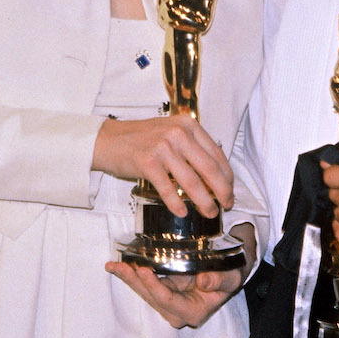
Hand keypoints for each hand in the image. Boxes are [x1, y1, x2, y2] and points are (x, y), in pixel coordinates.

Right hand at [93, 115, 232, 217]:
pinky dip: (176, 203)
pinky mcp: (147, 162)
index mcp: (188, 125)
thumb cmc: (142, 139)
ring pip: (192, 181)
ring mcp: (162, 147)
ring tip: (209, 212)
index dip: (227, 176)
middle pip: (209, 168)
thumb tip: (215, 176)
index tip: (230, 190)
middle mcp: (178, 134)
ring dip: (204, 201)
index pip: (216, 153)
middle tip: (227, 204)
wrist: (108, 139)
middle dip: (222, 190)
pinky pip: (168, 189)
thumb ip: (192, 148)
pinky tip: (182, 211)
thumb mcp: (171, 133)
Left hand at [105, 222, 255, 327]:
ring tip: (113, 265)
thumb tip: (203, 282)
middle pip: (151, 297)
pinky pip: (146, 283)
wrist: (229, 272)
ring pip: (145, 291)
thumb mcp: (231, 278)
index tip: (143, 270)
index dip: (154, 287)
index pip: (169, 301)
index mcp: (193, 312)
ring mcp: (169, 301)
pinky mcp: (164, 290)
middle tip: (119, 266)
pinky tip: (119, 266)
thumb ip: (219, 281)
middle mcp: (177, 311)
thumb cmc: (231, 276)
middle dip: (134, 281)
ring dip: (128, 277)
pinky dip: (132, 274)